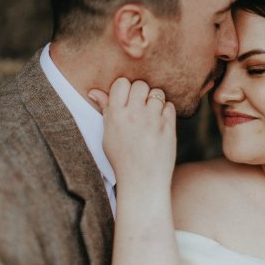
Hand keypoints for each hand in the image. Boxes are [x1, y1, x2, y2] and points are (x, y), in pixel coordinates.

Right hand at [89, 78, 175, 193]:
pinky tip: (160, 123)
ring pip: (157, 93)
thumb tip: (94, 91)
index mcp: (116, 115)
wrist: (142, 181)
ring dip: (155, 102)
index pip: (122, 83)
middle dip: (141, 93)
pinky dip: (166, 112)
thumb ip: (105, 110)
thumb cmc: (122, 158)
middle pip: (140, 85)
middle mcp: (134, 115)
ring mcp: (152, 120)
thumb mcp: (108, 135)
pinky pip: (169, 106)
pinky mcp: (168, 127)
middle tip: (140, 108)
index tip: (127, 100)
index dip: (125, 88)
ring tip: (151, 116)